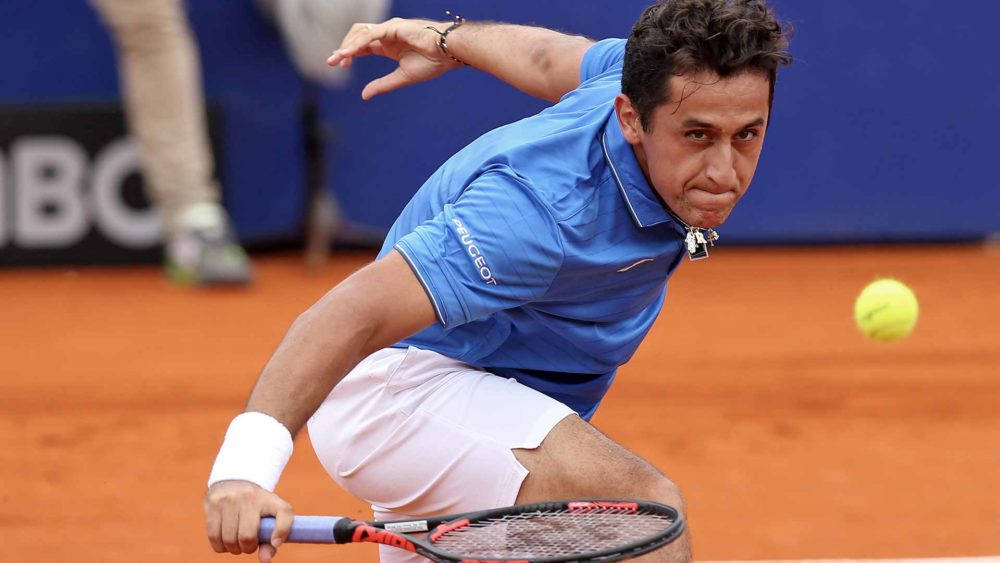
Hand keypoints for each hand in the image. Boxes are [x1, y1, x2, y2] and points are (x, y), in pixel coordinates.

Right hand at [204, 480, 293, 561]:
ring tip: (237, 541)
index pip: (284, 512)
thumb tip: (265, 560)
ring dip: (233, 548)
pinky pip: (214, 537)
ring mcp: (230, 499)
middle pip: (247, 536)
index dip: (282, 531)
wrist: (235, 481)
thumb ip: (270, 541)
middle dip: (248, 548)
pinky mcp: (213, 504)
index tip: (276, 543)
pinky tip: (225, 540)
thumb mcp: (269, 517)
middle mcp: (250, 497)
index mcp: (271, 500)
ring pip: (229, 539)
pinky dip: (220, 546)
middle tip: (249, 544)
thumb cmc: (257, 508)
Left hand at [327, 18, 462, 99]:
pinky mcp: (393, 27)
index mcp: (388, 45)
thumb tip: (364, 95)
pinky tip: (348, 54)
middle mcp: (386, 35)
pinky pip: (370, 35)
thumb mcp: (402, 77)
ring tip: (337, 59)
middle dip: (343, 48)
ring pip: (360, 33)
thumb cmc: (432, 63)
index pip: (362, 47)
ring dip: (347, 45)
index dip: (348, 54)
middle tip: (332, 62)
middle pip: (357, 36)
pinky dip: (357, 44)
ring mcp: (389, 29)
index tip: (337, 65)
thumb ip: (382, 85)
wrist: (449, 53)